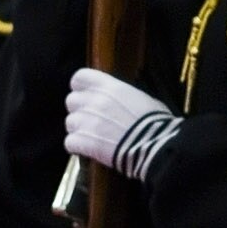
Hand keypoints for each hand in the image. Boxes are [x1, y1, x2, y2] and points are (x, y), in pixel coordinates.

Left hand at [63, 67, 177, 178]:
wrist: (157, 147)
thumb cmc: (156, 123)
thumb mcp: (142, 98)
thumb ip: (122, 96)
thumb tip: (117, 99)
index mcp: (110, 87)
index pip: (79, 78)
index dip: (81, 87)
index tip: (86, 95)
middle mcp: (95, 101)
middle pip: (71, 101)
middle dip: (80, 110)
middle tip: (92, 120)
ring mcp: (87, 122)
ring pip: (70, 122)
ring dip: (79, 130)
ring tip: (93, 137)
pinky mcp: (85, 142)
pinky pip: (69, 142)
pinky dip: (77, 147)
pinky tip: (88, 149)